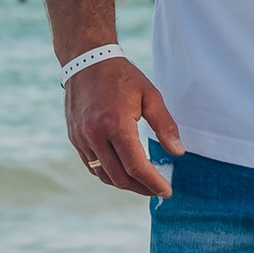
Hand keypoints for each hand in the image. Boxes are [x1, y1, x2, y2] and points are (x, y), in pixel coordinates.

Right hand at [65, 57, 181, 195]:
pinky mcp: (75, 138)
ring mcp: (82, 138)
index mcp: (116, 125)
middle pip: (119, 177)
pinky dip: (108, 173)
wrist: (86, 61)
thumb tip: (178, 153)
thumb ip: (165, 125)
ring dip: (124, 183)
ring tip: (143, 182)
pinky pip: (91, 165)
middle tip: (157, 189)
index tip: (166, 191)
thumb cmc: (123, 77)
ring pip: (104, 175)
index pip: (136, 166)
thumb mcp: (151, 95)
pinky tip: (123, 170)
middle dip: (141, 188)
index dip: (153, 183)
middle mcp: (95, 135)